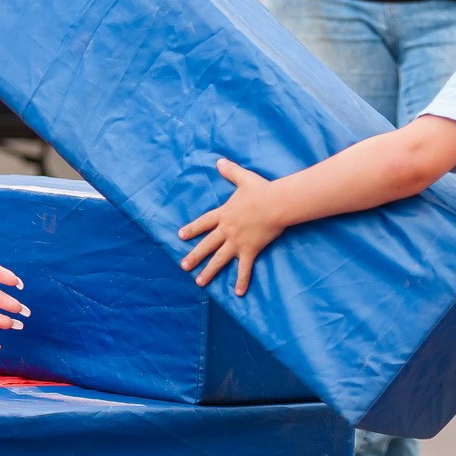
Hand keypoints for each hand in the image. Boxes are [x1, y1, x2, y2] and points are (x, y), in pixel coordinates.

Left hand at [178, 159, 284, 295]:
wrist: (275, 203)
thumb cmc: (261, 190)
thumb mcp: (243, 178)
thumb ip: (230, 171)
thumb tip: (219, 161)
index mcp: (224, 214)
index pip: (203, 223)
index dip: (192, 229)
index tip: (180, 236)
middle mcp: (227, 230)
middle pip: (206, 245)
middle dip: (194, 256)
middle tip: (183, 266)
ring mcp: (237, 242)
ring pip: (219, 259)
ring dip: (209, 271)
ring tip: (199, 282)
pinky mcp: (250, 250)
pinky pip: (245, 269)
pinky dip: (242, 281)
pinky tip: (238, 294)